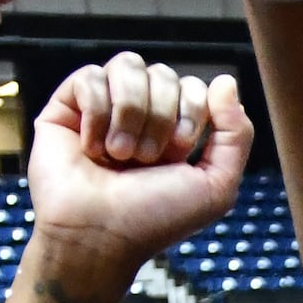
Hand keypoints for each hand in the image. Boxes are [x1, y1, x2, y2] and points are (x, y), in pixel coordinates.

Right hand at [30, 54, 253, 273]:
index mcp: (174, 130)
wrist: (98, 236)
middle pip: (163, 73)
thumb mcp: (215, 185)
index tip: (178, 151)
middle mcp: (140, 115)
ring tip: (118, 154)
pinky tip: (92, 148)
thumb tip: (226, 81)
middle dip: (159, 116)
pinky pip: (90, 76)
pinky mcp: (66, 108)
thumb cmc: (153, 218)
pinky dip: (96, 113)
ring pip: (127, 65)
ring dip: (129, 112)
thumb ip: (236, 134)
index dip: (191, 111)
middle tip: (145, 159)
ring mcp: (103, 108)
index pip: (193, 86)